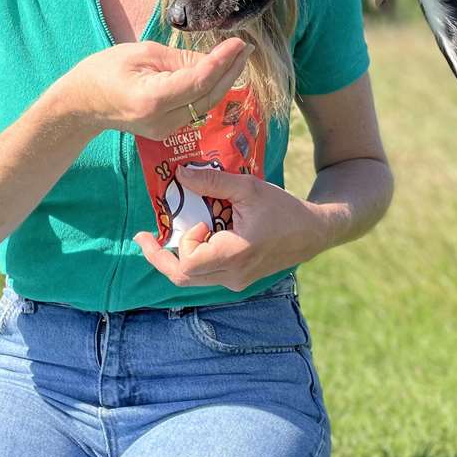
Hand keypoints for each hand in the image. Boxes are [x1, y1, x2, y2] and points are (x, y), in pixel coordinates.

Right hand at [63, 38, 253, 138]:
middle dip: (230, 70)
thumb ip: (179, 58)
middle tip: (246, 47)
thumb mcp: (141, 53)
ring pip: (206, 104)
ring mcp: (166, 130)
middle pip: (209, 96)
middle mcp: (163, 120)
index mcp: (153, 99)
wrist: (82, 104)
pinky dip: (210, 90)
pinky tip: (219, 72)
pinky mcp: (168, 130)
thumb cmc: (104, 70)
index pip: (199, 80)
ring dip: (224, 80)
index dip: (222, 61)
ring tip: (237, 56)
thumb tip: (211, 59)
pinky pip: (196, 108)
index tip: (238, 42)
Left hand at [132, 164, 327, 290]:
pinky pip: (206, 275)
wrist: (312, 233)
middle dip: (161, 256)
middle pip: (182, 277)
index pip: (187, 266)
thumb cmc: (283, 209)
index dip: (179, 244)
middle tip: (144, 237)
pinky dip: (194, 258)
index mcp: (234, 255)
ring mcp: (235, 282)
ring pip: (192, 279)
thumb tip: (180, 175)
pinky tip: (195, 237)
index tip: (189, 223)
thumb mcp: (248, 188)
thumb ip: (213, 182)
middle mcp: (232, 276)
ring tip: (168, 233)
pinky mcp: (238, 280)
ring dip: (178, 256)